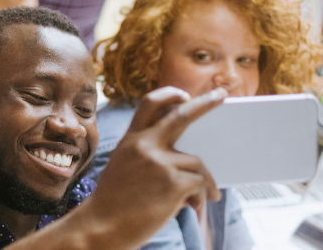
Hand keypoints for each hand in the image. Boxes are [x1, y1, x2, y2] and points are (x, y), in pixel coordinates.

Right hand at [103, 87, 225, 222]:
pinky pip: (200, 184)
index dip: (169, 95)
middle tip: (221, 94)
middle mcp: (145, 145)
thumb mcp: (122, 167)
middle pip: (181, 115)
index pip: (149, 104)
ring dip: (203, 183)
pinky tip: (192, 208)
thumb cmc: (113, 204)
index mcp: (130, 140)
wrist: (101, 227)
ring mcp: (160, 163)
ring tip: (200, 200)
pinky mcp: (173, 183)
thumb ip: (145, 154)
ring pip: (197, 164)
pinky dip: (200, 197)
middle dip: (205, 103)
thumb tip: (183, 157)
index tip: (184, 95)